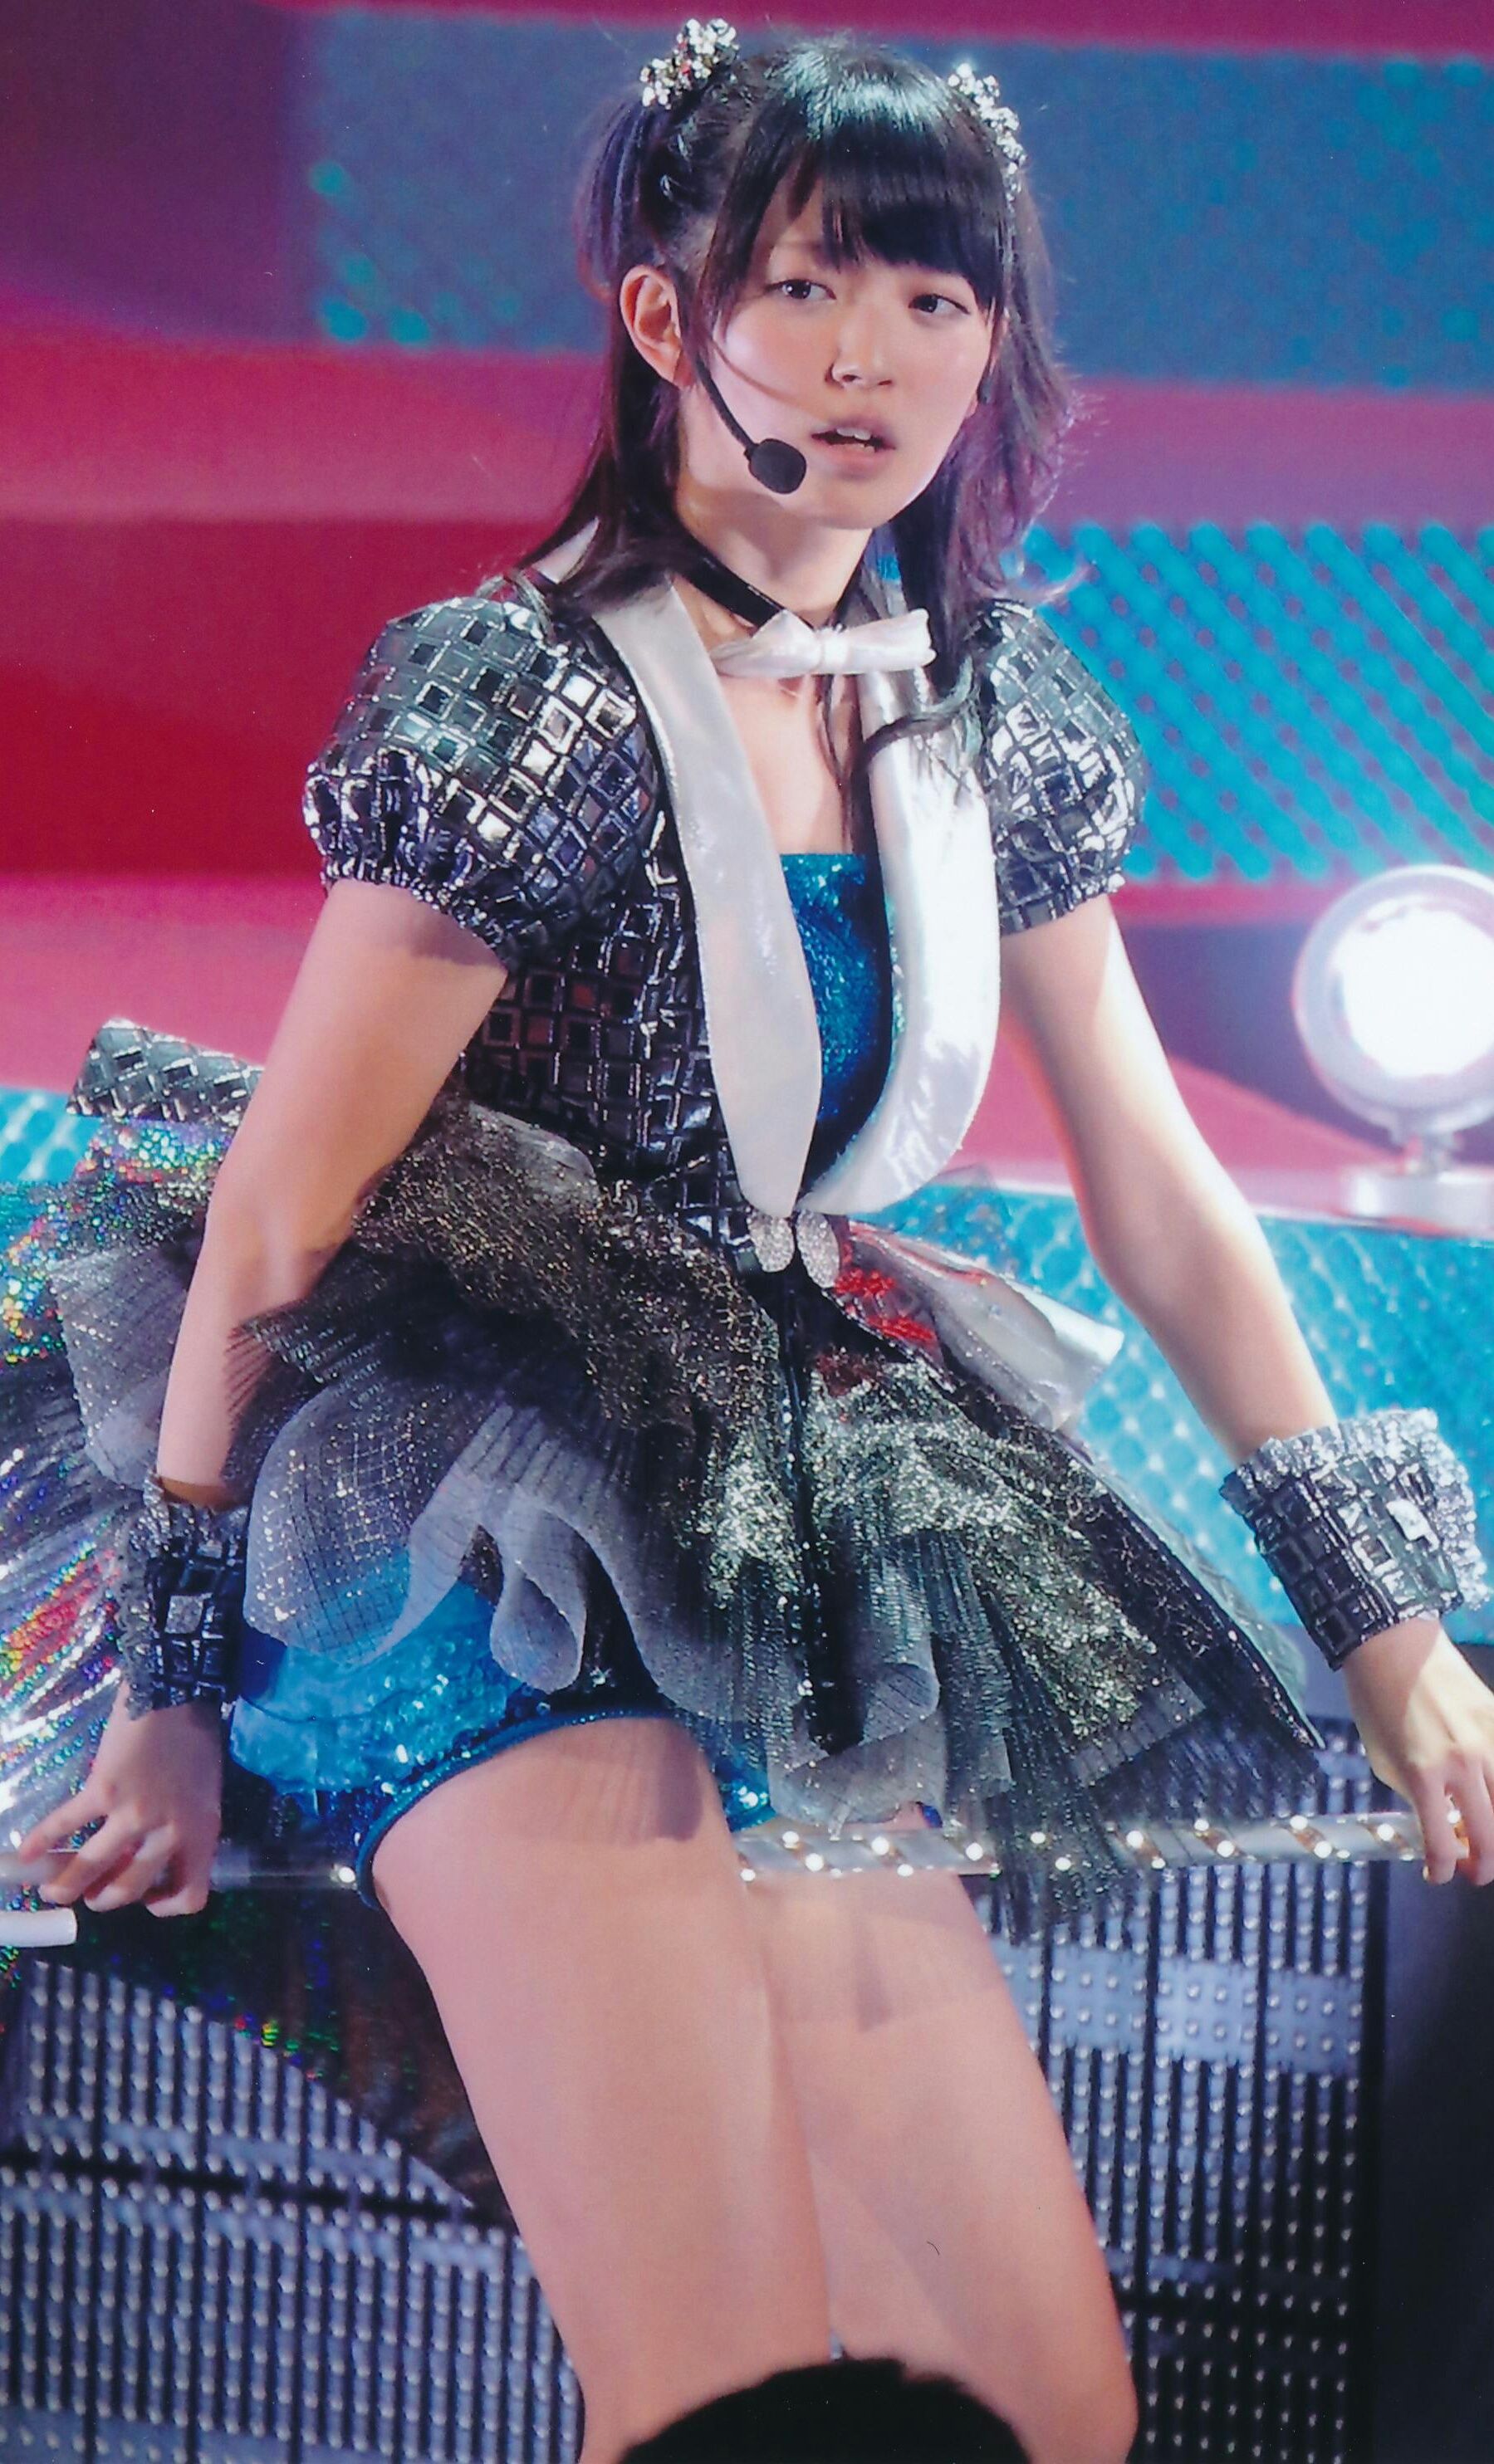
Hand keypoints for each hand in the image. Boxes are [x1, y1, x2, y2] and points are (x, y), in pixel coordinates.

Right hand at [16, 1684, 224, 1917]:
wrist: (177, 1691)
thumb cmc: (196, 1738)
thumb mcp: (205, 1791)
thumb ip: (183, 1826)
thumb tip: (149, 1853)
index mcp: (201, 1831)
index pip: (190, 1896)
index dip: (165, 1906)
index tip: (147, 1898)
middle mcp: (169, 1831)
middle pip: (131, 1888)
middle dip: (105, 1899)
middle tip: (90, 1896)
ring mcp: (134, 1812)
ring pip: (93, 1867)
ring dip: (67, 1885)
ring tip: (51, 1890)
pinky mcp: (104, 1789)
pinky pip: (67, 1823)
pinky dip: (42, 1840)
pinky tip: (26, 1853)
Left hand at [1340, 1615, 1493, 1885]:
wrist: (1394, 1647)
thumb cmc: (1377, 1703)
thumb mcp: (1383, 1759)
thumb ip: (1414, 1795)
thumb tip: (1438, 1822)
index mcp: (1423, 1775)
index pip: (1441, 1844)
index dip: (1442, 1870)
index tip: (1439, 1874)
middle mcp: (1462, 1763)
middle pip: (1490, 1837)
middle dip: (1484, 1865)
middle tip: (1476, 1871)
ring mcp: (1488, 1741)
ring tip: (1487, 1839)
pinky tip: (1488, 1798)